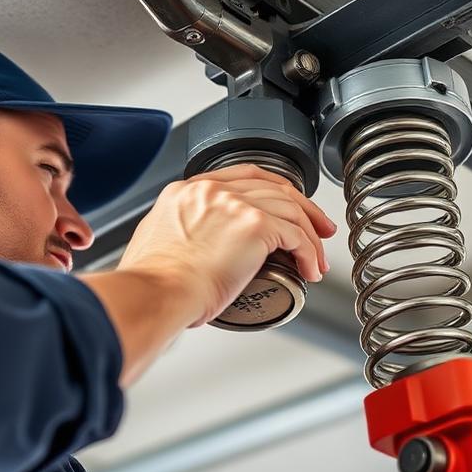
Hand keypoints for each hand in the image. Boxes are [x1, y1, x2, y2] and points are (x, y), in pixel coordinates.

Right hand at [117, 164, 336, 326]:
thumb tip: (189, 251)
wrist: (156, 294)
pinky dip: (309, 253)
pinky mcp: (254, 226)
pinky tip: (310, 269)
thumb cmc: (154, 284)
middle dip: (303, 208)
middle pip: (273, 187)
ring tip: (318, 259)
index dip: (272, 191)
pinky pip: (297, 236)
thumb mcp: (155, 246)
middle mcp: (211, 191)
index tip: (286, 208)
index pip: (241, 177)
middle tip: (318, 229)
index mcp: (186, 192)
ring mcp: (234, 205)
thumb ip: (175, 236)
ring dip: (311, 236)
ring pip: (290, 210)